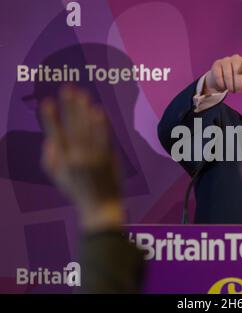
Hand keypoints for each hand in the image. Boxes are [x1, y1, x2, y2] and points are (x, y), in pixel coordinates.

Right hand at [40, 85, 122, 231]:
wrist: (100, 208)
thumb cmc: (78, 192)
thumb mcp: (57, 178)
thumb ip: (50, 158)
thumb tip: (49, 138)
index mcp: (63, 162)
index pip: (55, 135)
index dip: (50, 118)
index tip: (46, 102)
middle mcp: (76, 158)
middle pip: (72, 127)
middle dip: (69, 107)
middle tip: (68, 88)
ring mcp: (93, 158)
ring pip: (88, 130)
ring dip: (84, 111)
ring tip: (82, 94)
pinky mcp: (108, 160)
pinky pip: (104, 139)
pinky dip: (101, 125)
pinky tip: (99, 111)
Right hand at [204, 54, 241, 93]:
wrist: (221, 78)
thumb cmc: (235, 79)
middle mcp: (235, 58)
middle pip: (237, 70)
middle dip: (238, 83)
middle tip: (237, 91)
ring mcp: (225, 60)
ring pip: (227, 74)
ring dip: (230, 85)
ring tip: (231, 90)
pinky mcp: (216, 64)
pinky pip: (219, 76)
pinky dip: (222, 84)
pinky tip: (223, 86)